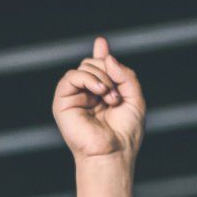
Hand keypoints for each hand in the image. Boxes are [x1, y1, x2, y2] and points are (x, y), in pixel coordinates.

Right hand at [52, 37, 144, 162]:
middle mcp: (86, 95)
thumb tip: (106, 54)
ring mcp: (73, 99)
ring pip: (83, 67)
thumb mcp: (135, 97)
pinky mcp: (62, 104)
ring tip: (110, 97)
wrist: (113, 153)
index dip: (101, 55)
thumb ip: (125, 74)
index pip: (99, 68)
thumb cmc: (125, 133)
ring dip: (101, 76)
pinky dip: (87, 78)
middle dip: (109, 71)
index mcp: (102, 95)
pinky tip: (99, 91)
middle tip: (117, 95)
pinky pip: (71, 77)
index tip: (101, 43)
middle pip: (93, 63)